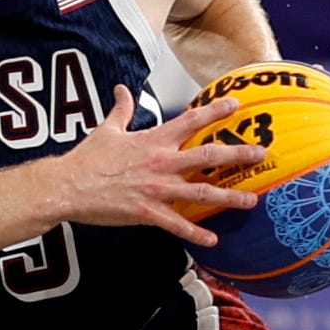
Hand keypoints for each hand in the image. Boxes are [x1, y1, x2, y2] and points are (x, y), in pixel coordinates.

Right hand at [44, 87, 261, 247]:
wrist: (67, 187)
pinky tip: (213, 240)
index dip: (216, 111)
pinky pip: (177, 225)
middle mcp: (162, 163)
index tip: (236, 104)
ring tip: (251, 201)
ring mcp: (157, 189)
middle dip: (238, 154)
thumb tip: (121, 89)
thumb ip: (120, 109)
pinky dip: (196, 234)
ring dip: (229, 197)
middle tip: (261, 154)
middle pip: (208, 156)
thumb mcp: (106, 129)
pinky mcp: (147, 213)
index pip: (191, 120)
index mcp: (153, 140)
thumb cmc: (86, 159)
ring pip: (202, 193)